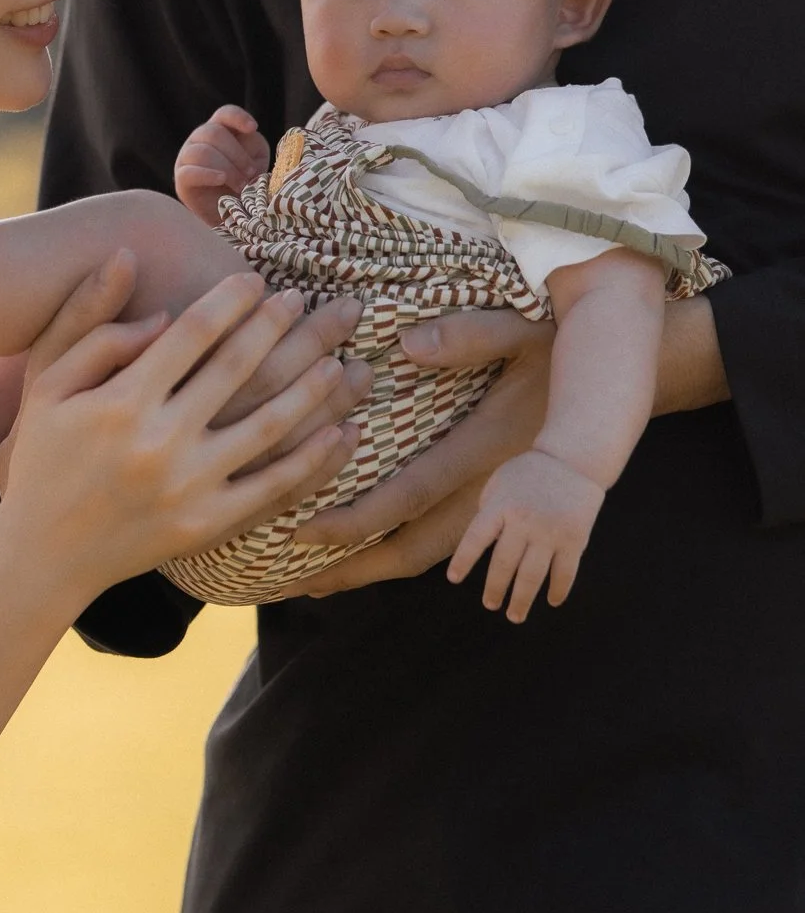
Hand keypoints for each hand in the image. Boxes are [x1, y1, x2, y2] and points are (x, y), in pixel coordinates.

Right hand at [0, 251, 358, 596]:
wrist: (43, 554)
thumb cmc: (44, 454)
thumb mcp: (45, 380)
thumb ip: (87, 321)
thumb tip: (130, 264)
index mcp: (121, 401)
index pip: (192, 334)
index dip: (231, 300)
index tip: (259, 279)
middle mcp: (159, 443)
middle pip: (241, 370)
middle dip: (286, 328)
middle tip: (317, 303)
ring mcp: (187, 488)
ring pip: (269, 426)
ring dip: (315, 389)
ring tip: (344, 359)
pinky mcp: (207, 526)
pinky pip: (273, 487)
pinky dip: (314, 460)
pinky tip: (343, 432)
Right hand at [175, 105, 270, 224]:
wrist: (232, 212)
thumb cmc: (246, 181)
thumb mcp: (256, 160)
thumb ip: (252, 146)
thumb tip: (248, 136)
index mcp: (220, 129)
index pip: (224, 114)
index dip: (237, 117)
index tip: (253, 128)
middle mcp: (200, 138)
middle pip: (214, 133)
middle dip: (237, 155)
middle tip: (252, 174)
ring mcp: (187, 157)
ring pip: (203, 152)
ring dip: (227, 168)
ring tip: (241, 185)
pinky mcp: (181, 180)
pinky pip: (190, 172)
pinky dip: (208, 175)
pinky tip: (221, 179)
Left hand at [280, 308, 554, 596]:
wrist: (613, 389)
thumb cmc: (563, 350)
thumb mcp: (520, 330)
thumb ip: (467, 336)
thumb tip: (406, 345)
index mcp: (482, 448)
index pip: (408, 496)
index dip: (356, 521)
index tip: (305, 533)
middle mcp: (489, 489)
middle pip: (415, 549)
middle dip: (355, 569)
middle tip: (300, 582)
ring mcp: (502, 506)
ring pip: (434, 556)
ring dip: (379, 570)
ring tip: (329, 579)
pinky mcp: (507, 509)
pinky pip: (455, 546)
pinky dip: (411, 555)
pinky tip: (380, 556)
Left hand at [447, 449, 604, 621]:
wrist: (573, 460)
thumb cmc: (529, 473)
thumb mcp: (499, 483)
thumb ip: (487, 512)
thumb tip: (475, 547)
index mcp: (501, 505)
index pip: (476, 538)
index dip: (464, 560)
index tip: (454, 579)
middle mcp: (524, 520)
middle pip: (505, 564)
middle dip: (495, 589)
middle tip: (490, 604)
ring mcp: (551, 532)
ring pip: (533, 576)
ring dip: (522, 600)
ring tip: (514, 616)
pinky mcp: (575, 539)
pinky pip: (565, 573)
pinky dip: (558, 590)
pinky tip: (551, 601)